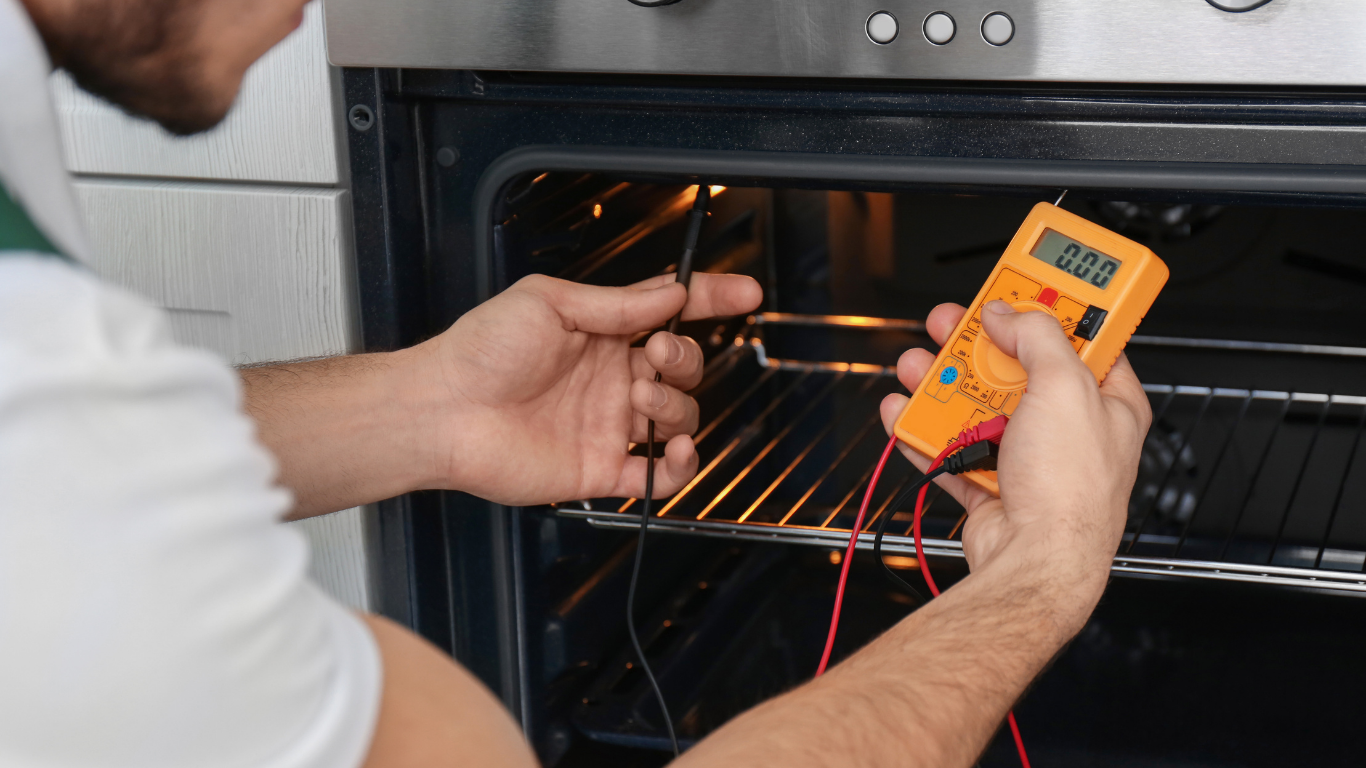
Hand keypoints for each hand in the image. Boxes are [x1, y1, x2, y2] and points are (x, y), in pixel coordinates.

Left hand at [415, 272, 762, 506]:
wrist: (443, 411)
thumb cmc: (480, 350)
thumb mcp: (550, 302)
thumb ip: (618, 304)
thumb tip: (671, 294)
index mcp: (600, 333)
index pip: (670, 313)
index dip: (711, 300)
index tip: (745, 292)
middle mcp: (610, 378)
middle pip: (683, 367)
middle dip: (684, 357)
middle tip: (656, 352)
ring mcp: (608, 425)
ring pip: (678, 417)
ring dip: (675, 403)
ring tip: (640, 396)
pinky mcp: (600, 469)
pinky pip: (658, 477)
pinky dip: (681, 466)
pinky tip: (677, 449)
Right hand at [879, 301, 1150, 628]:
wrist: (1033, 564)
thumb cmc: (1070, 494)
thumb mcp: (1064, 387)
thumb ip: (1036, 337)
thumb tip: (1011, 313)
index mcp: (1107, 402)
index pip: (1083, 337)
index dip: (1051, 307)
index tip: (1024, 284)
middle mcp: (1070, 430)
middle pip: (1018, 368)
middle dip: (978, 345)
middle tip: (952, 322)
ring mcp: (1029, 459)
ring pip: (978, 407)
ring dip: (942, 387)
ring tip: (918, 369)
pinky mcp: (992, 487)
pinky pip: (952, 450)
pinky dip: (925, 432)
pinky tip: (905, 413)